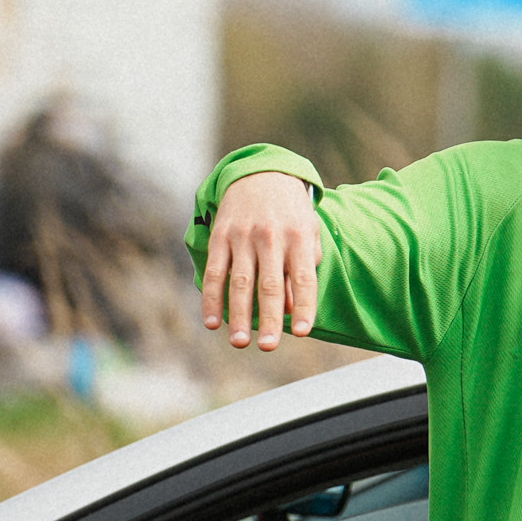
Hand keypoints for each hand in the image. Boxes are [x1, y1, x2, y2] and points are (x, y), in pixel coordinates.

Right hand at [201, 172, 320, 350]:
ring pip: (240, 282)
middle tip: (268, 346)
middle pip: (270, 285)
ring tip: (240, 342)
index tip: (302, 332)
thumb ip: (304, 267)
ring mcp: (243, 237)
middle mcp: (271, 238)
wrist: (260, 174)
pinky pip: (216, 271)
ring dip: (239, 315)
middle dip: (269, 318)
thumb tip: (291, 307)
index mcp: (300, 237)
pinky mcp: (220, 236)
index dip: (303, 306)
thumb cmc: (291, 213)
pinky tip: (212, 322)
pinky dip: (212, 298)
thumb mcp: (308, 233)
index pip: (304, 278)